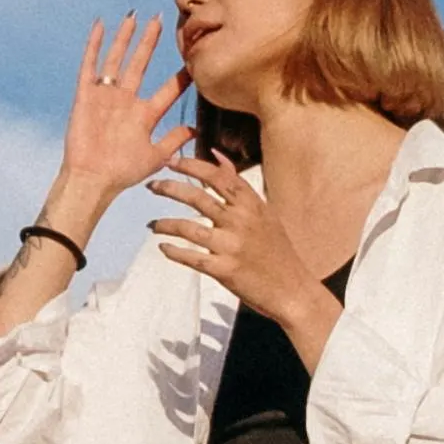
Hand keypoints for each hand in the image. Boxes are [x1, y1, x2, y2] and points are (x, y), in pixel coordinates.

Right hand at [47, 14, 187, 232]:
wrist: (92, 180)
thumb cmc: (122, 173)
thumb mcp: (156, 157)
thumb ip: (174, 140)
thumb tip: (196, 129)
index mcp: (144, 115)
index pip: (167, 90)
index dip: (180, 76)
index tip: (193, 60)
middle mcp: (126, 101)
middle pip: (140, 64)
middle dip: (150, 43)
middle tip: (161, 20)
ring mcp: (105, 96)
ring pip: (117, 59)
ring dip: (125, 38)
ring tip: (134, 16)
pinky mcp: (86, 96)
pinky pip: (90, 65)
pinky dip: (95, 45)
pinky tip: (100, 25)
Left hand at [144, 142, 332, 349]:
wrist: (292, 289)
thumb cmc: (277, 249)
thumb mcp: (264, 212)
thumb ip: (239, 185)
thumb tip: (216, 153)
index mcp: (252, 205)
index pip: (217, 176)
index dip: (191, 166)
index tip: (171, 161)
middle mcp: (241, 222)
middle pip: (198, 198)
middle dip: (170, 188)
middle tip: (152, 186)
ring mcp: (232, 246)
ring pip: (188, 228)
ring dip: (165, 224)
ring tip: (152, 224)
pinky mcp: (225, 270)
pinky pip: (191, 258)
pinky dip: (174, 252)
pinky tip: (163, 247)